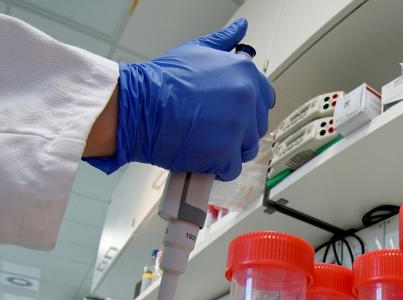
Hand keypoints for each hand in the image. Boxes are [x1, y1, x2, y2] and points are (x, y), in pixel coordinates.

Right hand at [85, 18, 273, 180]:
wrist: (137, 106)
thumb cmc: (162, 81)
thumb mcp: (196, 50)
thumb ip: (224, 41)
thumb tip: (241, 28)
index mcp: (244, 72)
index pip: (265, 99)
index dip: (248, 109)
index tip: (231, 112)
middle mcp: (246, 98)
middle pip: (256, 126)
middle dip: (237, 130)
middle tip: (210, 126)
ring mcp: (237, 126)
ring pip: (247, 149)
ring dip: (228, 149)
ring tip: (203, 138)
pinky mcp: (225, 152)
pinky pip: (232, 169)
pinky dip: (217, 167)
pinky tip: (200, 153)